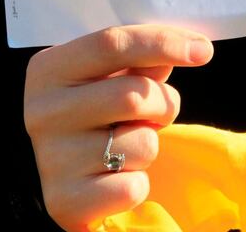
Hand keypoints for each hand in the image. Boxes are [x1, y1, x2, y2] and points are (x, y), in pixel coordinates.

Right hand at [24, 24, 212, 231]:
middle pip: (133, 95)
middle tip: (160, 112)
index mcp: (48, 69)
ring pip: (141, 145)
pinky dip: (137, 183)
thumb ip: (141, 60)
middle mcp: (42, 111)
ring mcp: (51, 159)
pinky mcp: (65, 203)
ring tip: (127, 145)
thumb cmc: (93, 115)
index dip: (162, 42)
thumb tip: (191, 47)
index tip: (203, 50)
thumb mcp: (108, 78)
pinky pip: (133, 188)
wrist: (65, 179)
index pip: (111, 44)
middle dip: (164, 104)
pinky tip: (115, 177)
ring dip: (150, 145)